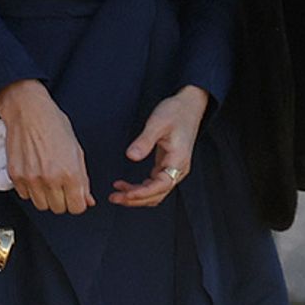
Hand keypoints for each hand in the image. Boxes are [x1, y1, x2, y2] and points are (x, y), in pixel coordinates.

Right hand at [0, 79, 93, 213]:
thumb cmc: (54, 124)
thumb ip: (83, 179)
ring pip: (41, 205)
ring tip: (45, 177)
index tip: (73, 193)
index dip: (76, 200)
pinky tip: (32, 172)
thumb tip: (87, 200)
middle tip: (59, 182)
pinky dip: (29, 188)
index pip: (77, 208)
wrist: (28, 109)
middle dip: (61, 198)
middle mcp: (51, 179)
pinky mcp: (15, 175)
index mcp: (70, 173)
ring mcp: (31, 178)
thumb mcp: (76, 150)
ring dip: (44, 195)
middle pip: (58, 209)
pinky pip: (25, 195)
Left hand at [110, 84, 208, 207]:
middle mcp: (178, 169)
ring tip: (117, 194)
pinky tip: (127, 185)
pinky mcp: (168, 164)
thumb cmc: (175, 112)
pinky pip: (154, 183)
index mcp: (177, 161)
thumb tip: (130, 156)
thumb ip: (144, 141)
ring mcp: (174, 168)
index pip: (160, 186)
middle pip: (157, 195)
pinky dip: (141, 187)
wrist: (189, 105)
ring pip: (155, 192)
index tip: (125, 194)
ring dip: (137, 196)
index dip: (142, 193)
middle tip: (114, 198)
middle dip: (136, 199)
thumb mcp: (157, 123)